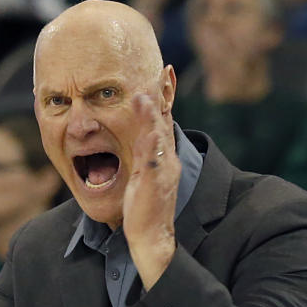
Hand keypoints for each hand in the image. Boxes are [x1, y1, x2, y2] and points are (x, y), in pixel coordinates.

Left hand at [123, 93, 179, 288]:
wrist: (152, 236)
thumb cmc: (143, 210)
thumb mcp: (142, 178)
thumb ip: (142, 159)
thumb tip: (138, 144)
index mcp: (164, 158)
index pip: (164, 123)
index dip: (164, 99)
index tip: (163, 75)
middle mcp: (167, 160)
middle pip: (165, 122)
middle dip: (165, 95)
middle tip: (164, 70)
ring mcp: (162, 169)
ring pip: (159, 134)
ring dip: (153, 112)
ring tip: (146, 90)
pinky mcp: (154, 179)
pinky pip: (153, 153)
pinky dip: (151, 136)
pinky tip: (147, 127)